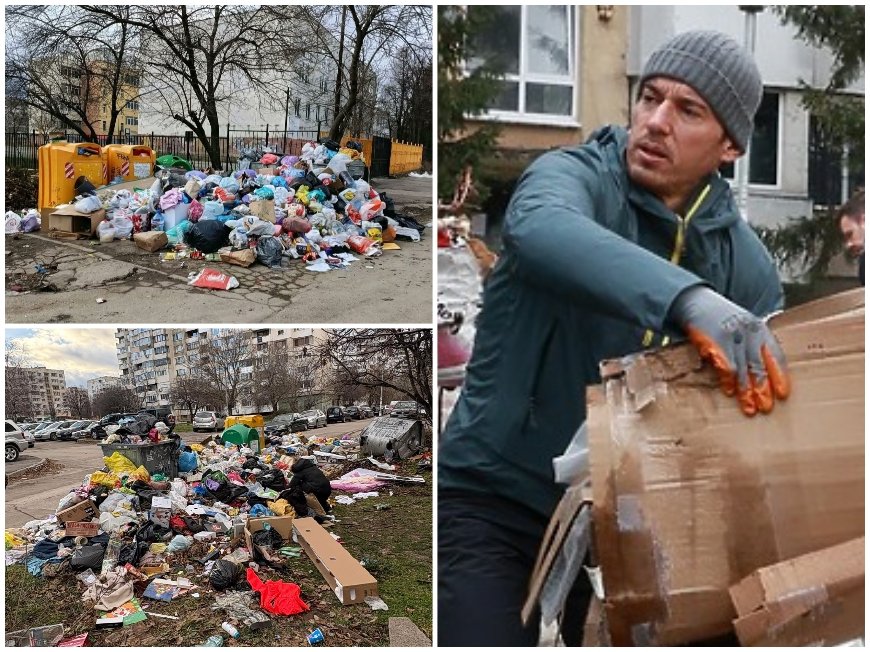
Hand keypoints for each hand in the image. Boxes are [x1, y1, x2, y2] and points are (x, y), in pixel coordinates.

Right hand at [670, 286, 789, 415]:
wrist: (695, 300)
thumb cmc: (720, 316)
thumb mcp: (742, 325)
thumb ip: (754, 343)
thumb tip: (762, 371)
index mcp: (759, 328)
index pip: (775, 355)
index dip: (780, 375)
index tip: (784, 394)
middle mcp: (748, 332)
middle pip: (759, 365)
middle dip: (764, 389)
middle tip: (767, 407)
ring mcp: (731, 336)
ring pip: (743, 370)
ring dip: (746, 391)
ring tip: (750, 408)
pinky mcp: (715, 341)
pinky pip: (725, 366)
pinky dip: (727, 381)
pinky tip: (730, 392)